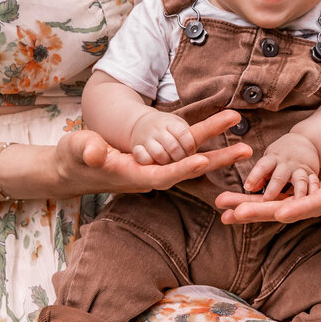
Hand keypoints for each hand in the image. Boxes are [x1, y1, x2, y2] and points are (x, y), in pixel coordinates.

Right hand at [53, 110, 250, 196]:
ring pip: (192, 160)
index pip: (163, 175)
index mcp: (134, 176)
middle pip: (189, 168)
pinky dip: (205, 149)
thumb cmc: (74, 158)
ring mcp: (156, 169)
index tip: (203, 161)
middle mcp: (151, 175)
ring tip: (246, 146)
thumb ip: (86, 150)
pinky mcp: (159, 162)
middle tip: (246, 151)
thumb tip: (94, 150)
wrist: (75, 167)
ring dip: (218, 153)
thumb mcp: (76, 151)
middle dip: (217, 160)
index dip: (182, 168)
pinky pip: (187, 155)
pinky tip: (226, 145)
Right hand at [129, 111, 196, 164]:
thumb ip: (197, 135)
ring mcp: (146, 138)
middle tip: (182, 158)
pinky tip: (154, 162)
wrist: (141, 125)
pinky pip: (144, 159)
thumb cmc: (170, 129)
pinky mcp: (136, 147)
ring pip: (160, 155)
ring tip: (169, 161)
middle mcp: (158, 129)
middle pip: (174, 149)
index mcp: (172, 123)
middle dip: (181, 157)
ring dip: (167, 162)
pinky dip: (150, 162)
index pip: (185, 136)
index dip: (190, 147)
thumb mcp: (181, 127)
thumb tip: (208, 155)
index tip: (192, 152)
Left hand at [215, 126, 320, 223]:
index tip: (278, 211)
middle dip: (260, 212)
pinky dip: (251, 199)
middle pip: (286, 209)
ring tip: (222, 209)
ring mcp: (304, 197)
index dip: (297, 208)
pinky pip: (270, 197)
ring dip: (248, 208)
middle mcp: (317, 200)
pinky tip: (230, 202)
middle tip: (233, 214)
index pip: (316, 204)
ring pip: (273, 205)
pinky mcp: (296, 191)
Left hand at [244, 133, 319, 200]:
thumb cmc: (280, 156)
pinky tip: (314, 199)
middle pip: (280, 176)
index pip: (262, 166)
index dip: (255, 176)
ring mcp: (301, 169)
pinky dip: (314, 190)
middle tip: (265, 201)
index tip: (248, 187)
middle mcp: (287, 164)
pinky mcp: (312, 174)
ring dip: (297, 192)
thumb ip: (260, 175)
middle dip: (273, 188)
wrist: (305, 141)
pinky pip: (314, 182)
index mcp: (273, 158)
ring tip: (295, 204)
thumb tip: (251, 189)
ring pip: (300, 180)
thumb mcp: (268, 160)